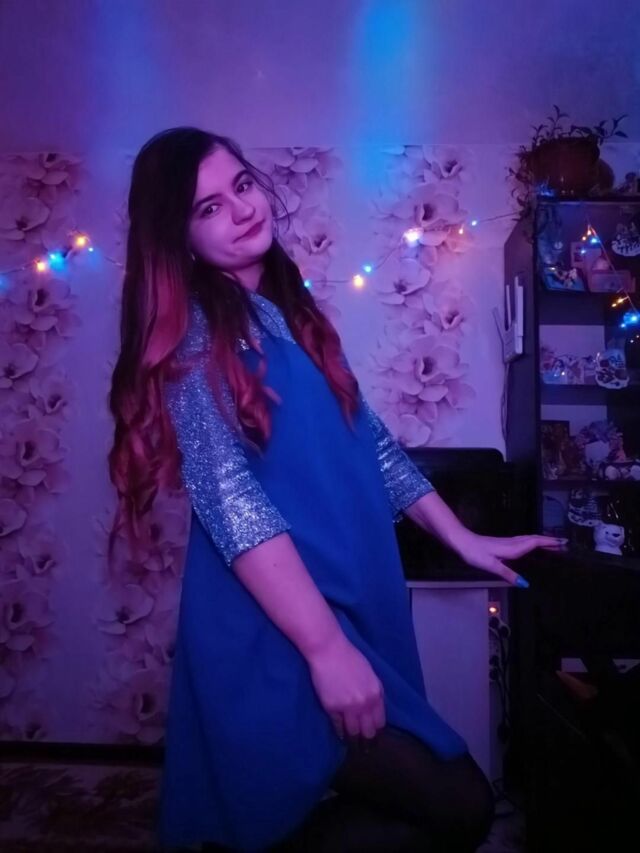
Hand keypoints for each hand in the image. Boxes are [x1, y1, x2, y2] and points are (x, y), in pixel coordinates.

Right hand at [306, 632, 385, 741]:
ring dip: (353, 741)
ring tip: (354, 748)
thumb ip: (372, 692)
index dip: (376, 731)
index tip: (374, 739)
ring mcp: (349, 707)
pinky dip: (339, 732)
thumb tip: (371, 709)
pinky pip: (338, 726)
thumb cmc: (349, 657)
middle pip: (369, 731)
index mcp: (377, 694)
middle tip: (365, 750)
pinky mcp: (333, 708)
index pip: (380, 722)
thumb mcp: (369, 674)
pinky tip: (340, 736)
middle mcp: (365, 704)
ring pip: (354, 732)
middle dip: (367, 742)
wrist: (329, 650)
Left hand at [453, 532, 567, 585]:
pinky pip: (522, 541)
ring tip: (552, 544)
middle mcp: (511, 543)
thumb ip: (508, 574)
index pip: (534, 543)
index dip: (549, 542)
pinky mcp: (501, 543)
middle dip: (549, 540)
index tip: (563, 543)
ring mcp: (506, 542)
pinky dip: (531, 542)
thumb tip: (525, 584)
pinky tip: (529, 546)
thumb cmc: (475, 553)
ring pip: (528, 539)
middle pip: (534, 539)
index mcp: (512, 548)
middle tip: (563, 543)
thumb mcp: (491, 566)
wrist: (460, 541)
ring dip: (541, 540)